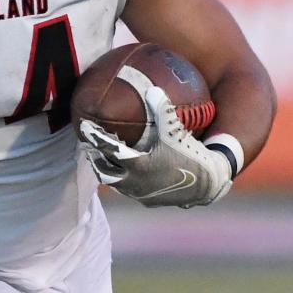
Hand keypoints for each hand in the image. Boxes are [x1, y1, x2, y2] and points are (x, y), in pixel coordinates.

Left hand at [77, 86, 232, 207]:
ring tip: (100, 158)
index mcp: (138, 165)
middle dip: (93, 158)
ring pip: (115, 183)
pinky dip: (122, 179)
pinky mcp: (148, 202)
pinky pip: (129, 190)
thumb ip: (164, 111)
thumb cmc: (192, 156)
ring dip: (106, 170)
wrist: (209, 185)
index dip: (94, 137)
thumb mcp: (176, 132)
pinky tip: (124, 171)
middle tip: (87, 146)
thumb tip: (152, 90)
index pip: (108, 149)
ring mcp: (140, 195)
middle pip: (103, 171)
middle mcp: (135, 183)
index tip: (84, 127)